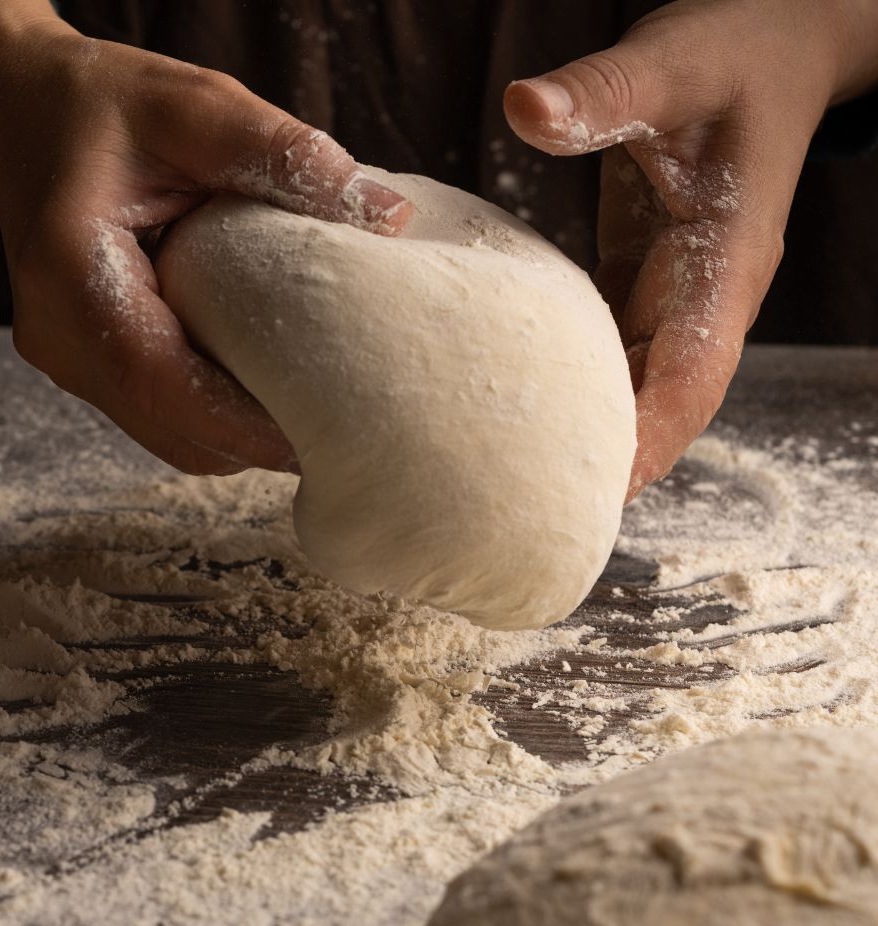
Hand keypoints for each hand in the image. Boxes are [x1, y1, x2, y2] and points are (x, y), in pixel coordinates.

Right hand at [0, 4, 411, 475]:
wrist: (20, 110)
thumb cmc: (102, 105)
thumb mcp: (193, 108)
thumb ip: (283, 155)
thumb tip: (388, 217)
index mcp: (68, 273)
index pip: (159, 379)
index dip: (240, 423)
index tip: (317, 436)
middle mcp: (58, 336)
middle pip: (170, 426)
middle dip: (254, 442)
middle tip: (342, 431)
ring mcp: (68, 360)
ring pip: (168, 436)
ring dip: (238, 439)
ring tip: (316, 417)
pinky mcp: (88, 366)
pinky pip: (160, 417)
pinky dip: (216, 420)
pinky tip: (267, 396)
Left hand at [504, 0, 877, 498]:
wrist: (769, 46)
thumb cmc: (734, 52)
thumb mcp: (674, 60)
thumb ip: (607, 88)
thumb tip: (525, 107)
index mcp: (724, 261)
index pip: (694, 371)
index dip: (653, 437)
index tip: (601, 492)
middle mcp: (704, 294)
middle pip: (664, 405)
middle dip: (613, 464)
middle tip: (534, 517)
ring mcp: (677, 294)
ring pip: (638, 389)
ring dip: (590, 438)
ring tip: (519, 487)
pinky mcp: (645, 282)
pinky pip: (613, 355)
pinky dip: (576, 393)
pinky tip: (522, 417)